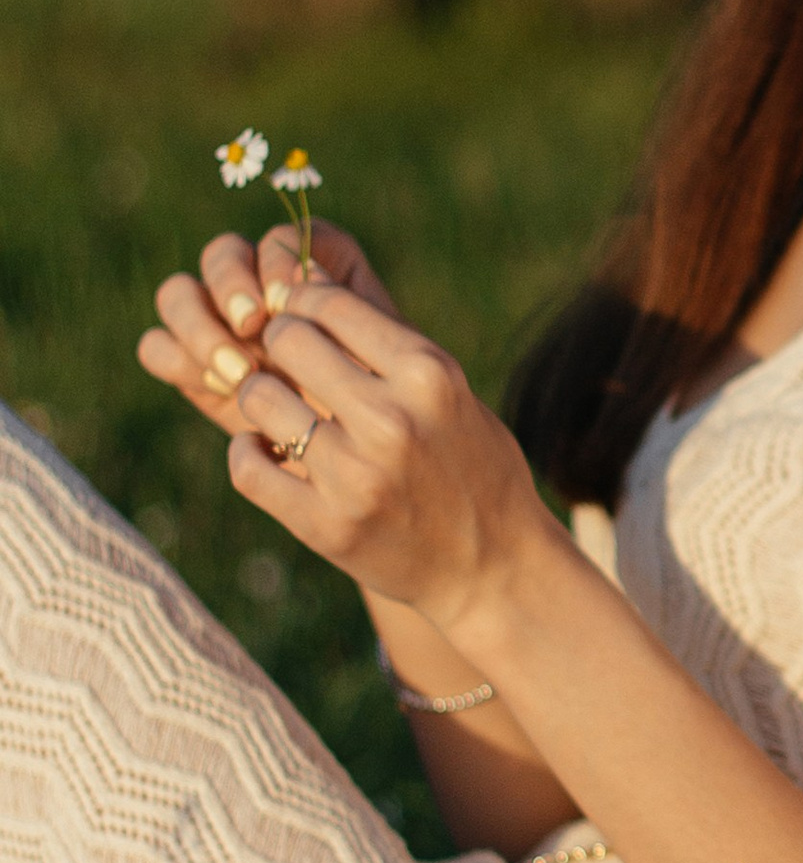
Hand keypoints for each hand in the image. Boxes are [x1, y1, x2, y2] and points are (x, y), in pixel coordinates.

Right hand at [139, 217, 410, 440]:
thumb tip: (300, 278)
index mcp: (318, 273)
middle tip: (252, 325)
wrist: (384, 478)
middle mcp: (265, 291)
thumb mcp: (395, 365)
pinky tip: (219, 389)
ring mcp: (225, 329)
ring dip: (200, 325)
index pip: (284, 240)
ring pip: (178, 293)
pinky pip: (157, 347)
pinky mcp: (195, 371)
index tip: (291, 298)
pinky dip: (176, 360)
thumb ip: (355, 316)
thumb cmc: (403, 418)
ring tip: (239, 372)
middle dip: (232, 284)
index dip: (279, 261)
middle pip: (223, 254)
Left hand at [201, 276, 546, 633]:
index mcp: (428, 375)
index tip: (295, 314)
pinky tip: (265, 452)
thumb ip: (393, 354)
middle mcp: (391, 420)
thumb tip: (313, 292)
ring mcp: (355, 475)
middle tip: (283, 362)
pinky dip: (248, 453)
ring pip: (259, 399)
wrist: (493, 569)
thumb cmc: (475, 471)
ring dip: (259, 399)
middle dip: (277, 344)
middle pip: (288, 340)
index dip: (300, 301)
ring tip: (277, 412)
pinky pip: (248, 466)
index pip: (330, 304)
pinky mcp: (325, 525)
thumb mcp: (454, 397)